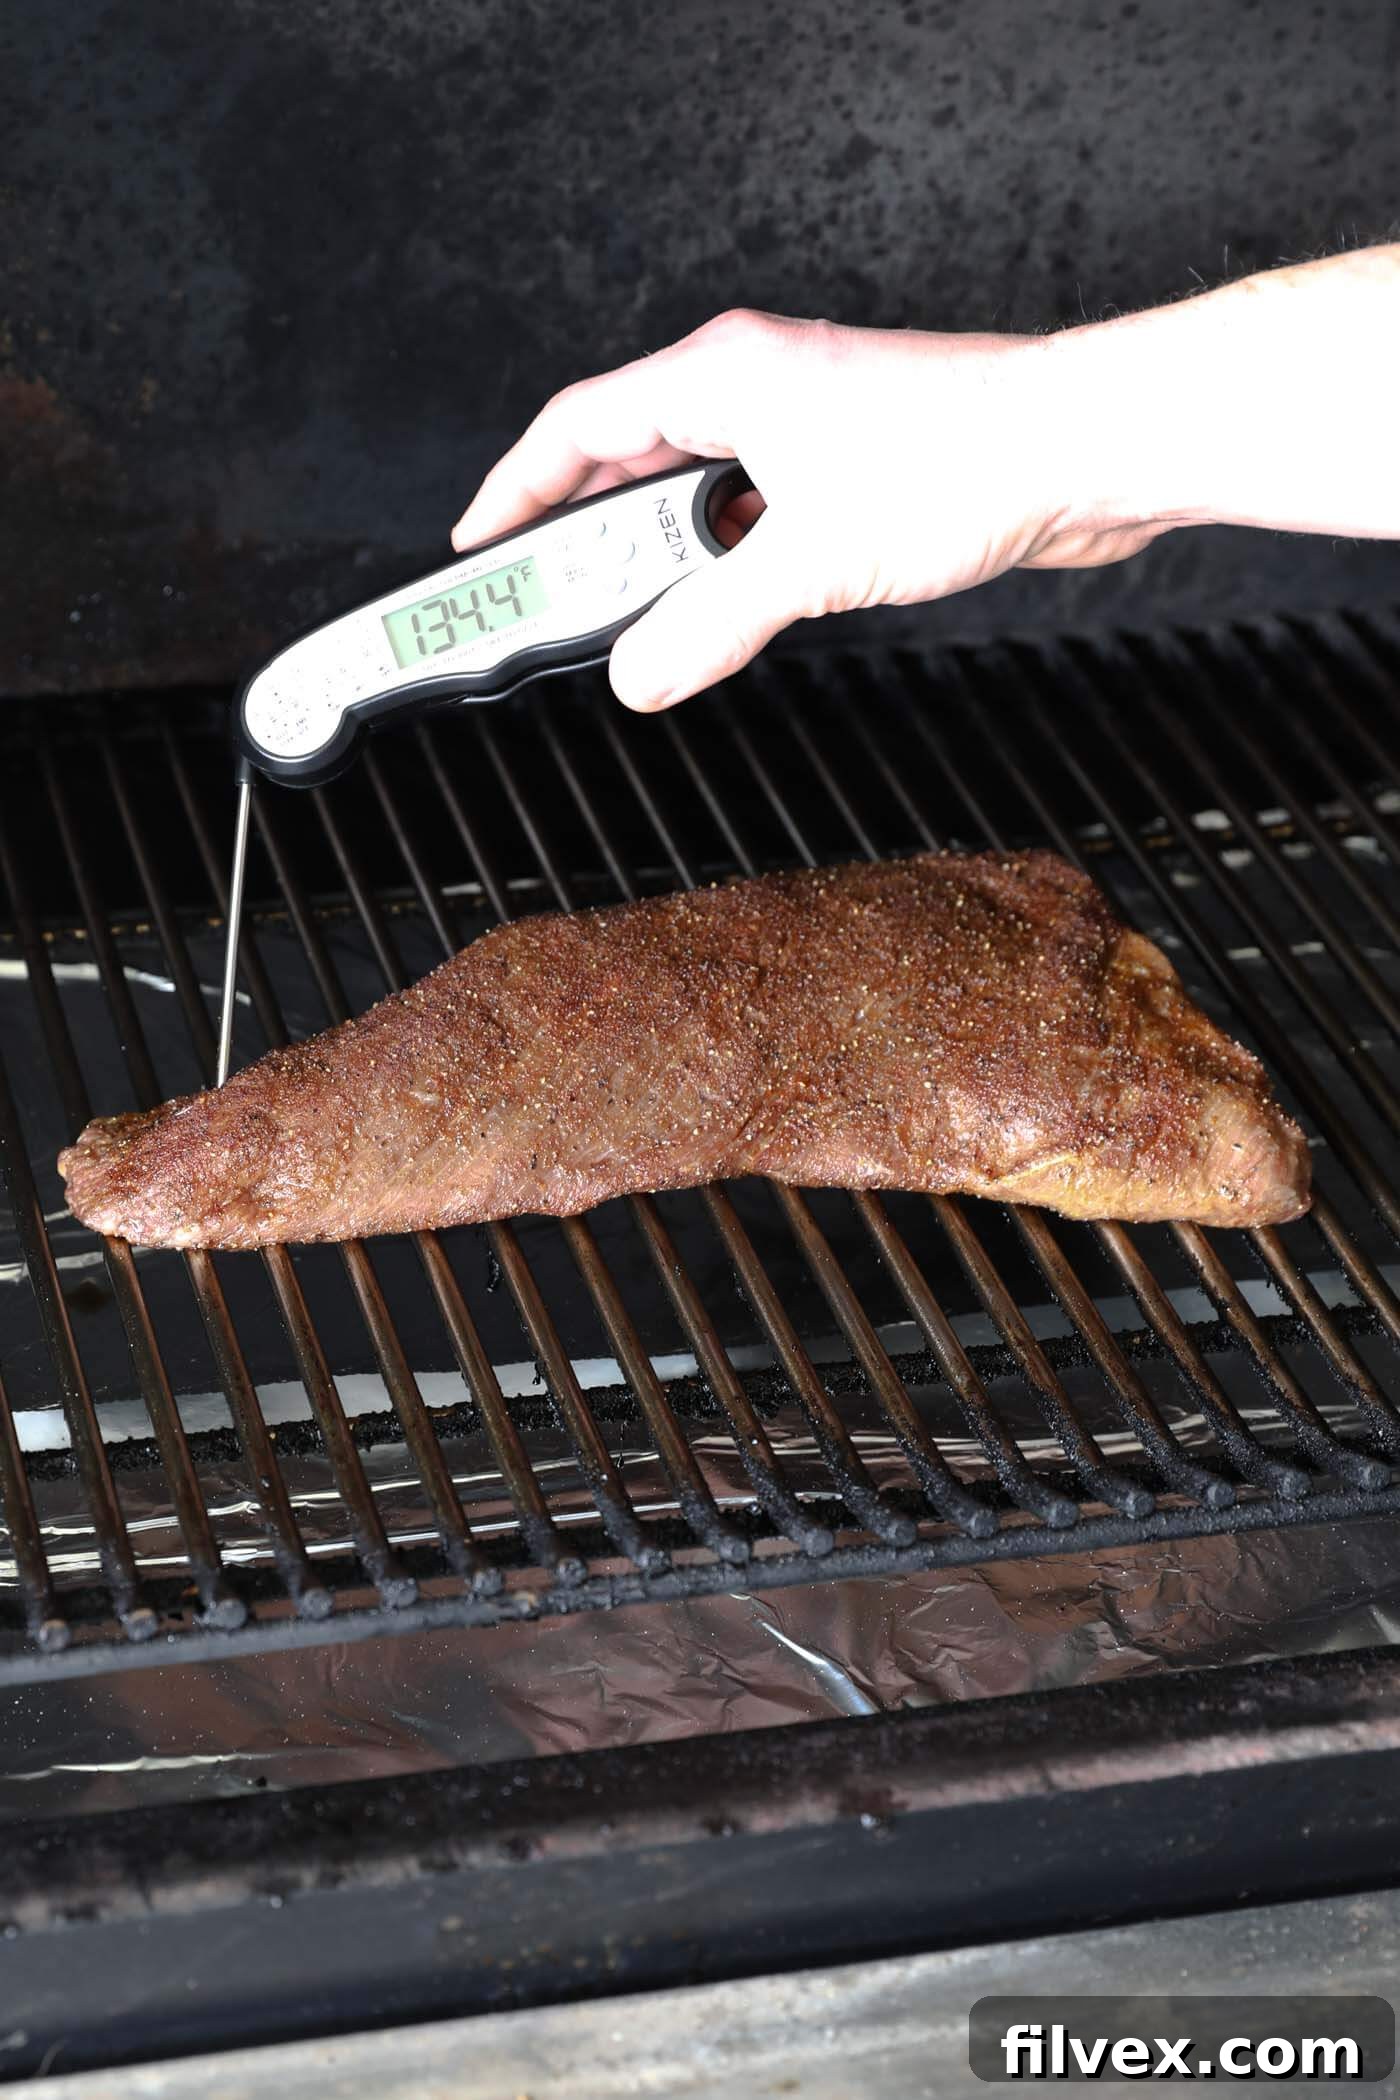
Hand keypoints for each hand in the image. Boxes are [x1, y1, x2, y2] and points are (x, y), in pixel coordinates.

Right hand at [451, 309, 1159, 711]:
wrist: (1083, 449)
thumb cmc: (967, 458)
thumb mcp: (811, 561)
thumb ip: (711, 624)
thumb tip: (641, 673)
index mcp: (722, 373)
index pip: (576, 425)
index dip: (515, 488)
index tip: (479, 546)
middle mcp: (756, 382)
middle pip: (626, 457)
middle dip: (586, 535)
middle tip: (557, 604)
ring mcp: (804, 418)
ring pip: (695, 488)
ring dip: (666, 554)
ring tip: (647, 617)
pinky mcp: (849, 459)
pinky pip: (752, 509)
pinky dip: (726, 557)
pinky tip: (736, 606)